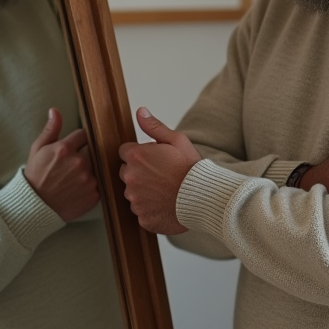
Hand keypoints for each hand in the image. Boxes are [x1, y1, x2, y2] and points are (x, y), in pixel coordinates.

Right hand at [24, 108, 99, 221]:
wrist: (36, 206)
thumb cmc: (36, 176)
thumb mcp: (37, 150)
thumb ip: (50, 129)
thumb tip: (55, 111)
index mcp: (64, 149)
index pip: (83, 135)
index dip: (77, 141)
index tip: (72, 148)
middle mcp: (79, 162)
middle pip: (93, 150)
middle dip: (85, 154)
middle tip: (73, 164)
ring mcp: (88, 179)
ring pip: (97, 165)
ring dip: (90, 168)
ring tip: (76, 176)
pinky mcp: (95, 194)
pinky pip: (100, 182)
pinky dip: (93, 183)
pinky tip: (79, 187)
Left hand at [117, 107, 200, 234]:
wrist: (204, 198)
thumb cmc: (191, 169)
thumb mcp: (177, 141)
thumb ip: (154, 126)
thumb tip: (140, 112)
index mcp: (136, 157)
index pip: (124, 152)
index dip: (139, 155)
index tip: (153, 159)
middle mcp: (130, 178)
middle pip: (125, 173)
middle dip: (138, 172)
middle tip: (160, 175)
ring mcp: (135, 199)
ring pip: (133, 193)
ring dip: (143, 191)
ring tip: (165, 190)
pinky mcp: (142, 217)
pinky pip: (141, 211)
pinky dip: (150, 208)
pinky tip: (165, 203)